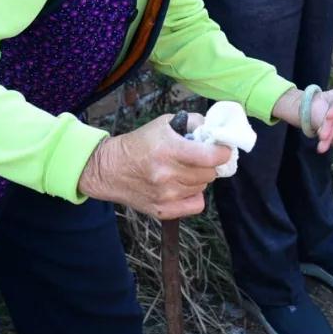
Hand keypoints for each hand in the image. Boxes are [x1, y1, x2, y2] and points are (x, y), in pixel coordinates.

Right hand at [77, 112, 230, 219]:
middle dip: (208, 164)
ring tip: (183, 171)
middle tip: (197, 159)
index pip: (211, 157)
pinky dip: (194, 196)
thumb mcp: (164, 123)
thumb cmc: (139, 143)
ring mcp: (165, 195)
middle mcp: (168, 175)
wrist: (109, 168)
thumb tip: (215, 129)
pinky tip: (183, 186)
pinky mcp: (162, 210)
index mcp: (169, 150)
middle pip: (209, 173)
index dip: (222, 152)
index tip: (222, 149)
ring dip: (198, 179)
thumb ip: (193, 122)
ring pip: (202, 187)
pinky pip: (196, 205)